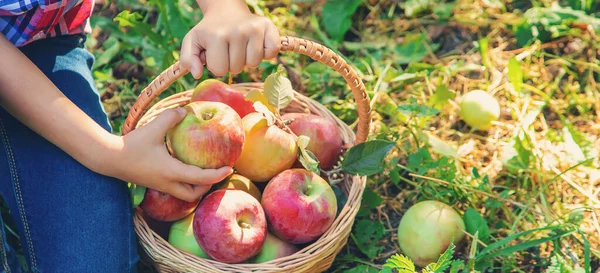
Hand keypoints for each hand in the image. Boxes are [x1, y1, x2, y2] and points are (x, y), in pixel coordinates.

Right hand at [107, 108, 232, 201]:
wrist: (108, 158)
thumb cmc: (131, 144)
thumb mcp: (153, 128)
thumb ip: (171, 117)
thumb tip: (186, 109)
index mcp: (171, 172)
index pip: (200, 178)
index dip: (217, 175)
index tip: (229, 168)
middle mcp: (167, 183)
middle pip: (193, 194)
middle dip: (207, 186)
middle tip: (215, 172)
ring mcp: (159, 185)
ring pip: (183, 194)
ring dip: (195, 186)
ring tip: (203, 171)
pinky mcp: (153, 183)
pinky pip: (174, 188)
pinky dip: (184, 183)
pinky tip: (185, 168)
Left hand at [180, 1, 279, 77]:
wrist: (226, 10)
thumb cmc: (209, 31)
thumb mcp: (192, 41)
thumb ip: (187, 59)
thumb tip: (196, 74)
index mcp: (217, 36)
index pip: (220, 70)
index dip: (217, 66)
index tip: (216, 54)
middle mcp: (237, 31)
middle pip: (237, 69)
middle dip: (231, 64)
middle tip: (229, 50)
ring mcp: (254, 29)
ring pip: (254, 64)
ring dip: (247, 60)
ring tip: (241, 47)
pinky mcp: (269, 27)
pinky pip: (272, 53)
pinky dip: (266, 53)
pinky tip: (256, 45)